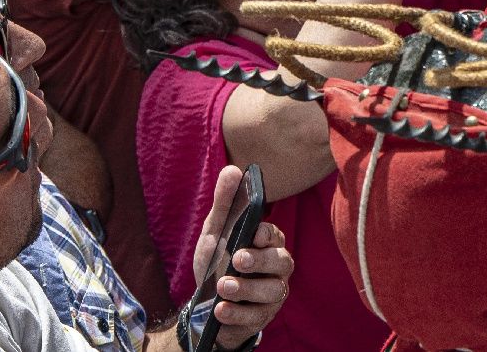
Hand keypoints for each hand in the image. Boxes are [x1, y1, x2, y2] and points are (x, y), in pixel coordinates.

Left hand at [188, 166, 294, 349]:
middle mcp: (277, 267)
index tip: (254, 232)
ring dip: (247, 289)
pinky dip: (237, 313)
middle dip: (261, 260)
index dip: (267, 234)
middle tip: (238, 259)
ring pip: (272, 291)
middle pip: (281, 261)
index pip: (275, 235)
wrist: (205, 306)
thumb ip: (225, 204)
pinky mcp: (262, 317)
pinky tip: (220, 309)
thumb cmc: (217, 262)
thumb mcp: (215, 233)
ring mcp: (272, 293)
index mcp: (268, 243)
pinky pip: (256, 316)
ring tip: (223, 287)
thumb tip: (232, 169)